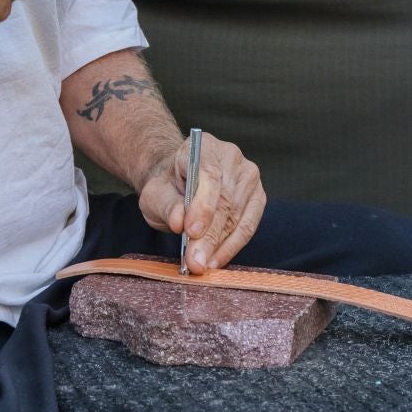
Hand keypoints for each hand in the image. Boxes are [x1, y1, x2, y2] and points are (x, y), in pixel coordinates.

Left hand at [136, 133, 266, 273]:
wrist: (178, 183)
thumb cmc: (167, 187)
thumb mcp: (154, 194)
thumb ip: (166, 205)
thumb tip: (180, 221)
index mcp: (204, 146)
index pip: (209, 176)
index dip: (202, 206)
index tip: (190, 232)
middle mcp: (231, 157)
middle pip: (225, 200)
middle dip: (210, 236)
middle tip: (195, 261)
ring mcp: (248, 177)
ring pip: (237, 217)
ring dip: (220, 245)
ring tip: (202, 265)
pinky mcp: (257, 198)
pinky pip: (248, 226)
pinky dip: (231, 246)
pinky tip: (215, 260)